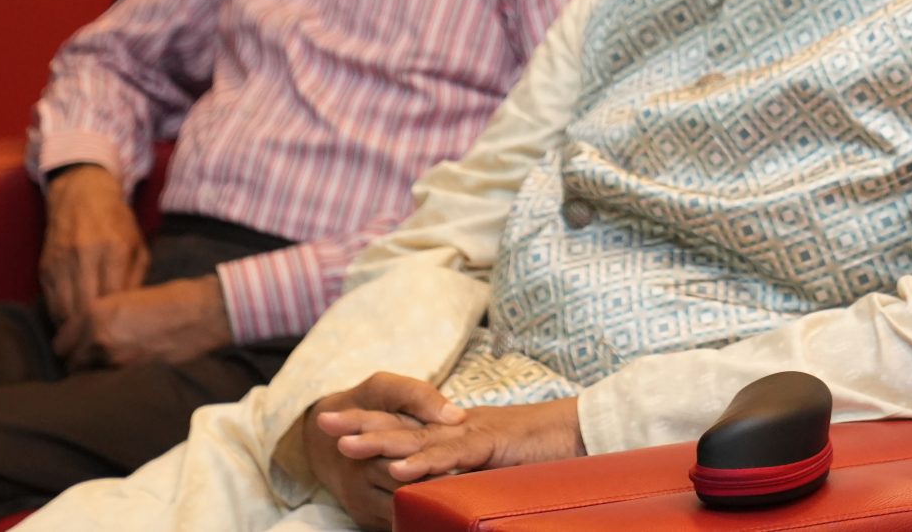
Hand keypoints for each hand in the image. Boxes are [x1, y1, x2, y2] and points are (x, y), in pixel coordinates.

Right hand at [38, 164, 147, 333]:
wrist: (82, 195)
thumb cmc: (117, 222)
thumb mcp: (137, 245)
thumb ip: (136, 278)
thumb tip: (132, 313)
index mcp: (113, 251)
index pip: (112, 299)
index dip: (115, 323)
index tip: (121, 339)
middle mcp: (84, 257)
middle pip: (84, 309)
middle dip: (91, 333)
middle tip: (100, 351)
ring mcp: (61, 263)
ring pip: (63, 310)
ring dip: (73, 331)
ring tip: (85, 346)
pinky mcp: (45, 267)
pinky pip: (50, 302)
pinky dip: (60, 318)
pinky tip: (71, 328)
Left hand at [54, 276, 231, 369]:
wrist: (204, 312)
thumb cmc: (169, 298)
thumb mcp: (126, 297)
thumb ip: (99, 316)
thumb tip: (83, 334)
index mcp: (94, 315)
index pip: (60, 344)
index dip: (69, 345)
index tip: (77, 345)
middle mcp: (98, 339)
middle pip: (71, 364)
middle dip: (79, 361)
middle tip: (92, 357)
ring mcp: (116, 361)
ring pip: (88, 377)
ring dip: (95, 372)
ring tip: (109, 364)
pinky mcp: (133, 376)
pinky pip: (110, 383)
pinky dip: (113, 380)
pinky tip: (125, 370)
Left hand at [300, 378, 583, 529]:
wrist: (589, 428)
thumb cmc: (550, 450)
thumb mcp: (499, 466)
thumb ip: (471, 473)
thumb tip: (447, 491)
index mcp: (461, 431)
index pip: (410, 426)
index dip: (374, 422)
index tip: (338, 424)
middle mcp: (463, 428)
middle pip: (404, 424)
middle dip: (361, 422)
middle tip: (322, 419)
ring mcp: (477, 435)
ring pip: (419, 438)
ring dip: (380, 440)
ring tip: (344, 443)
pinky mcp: (493, 447)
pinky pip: (451, 457)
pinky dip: (422, 463)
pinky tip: (394, 469)